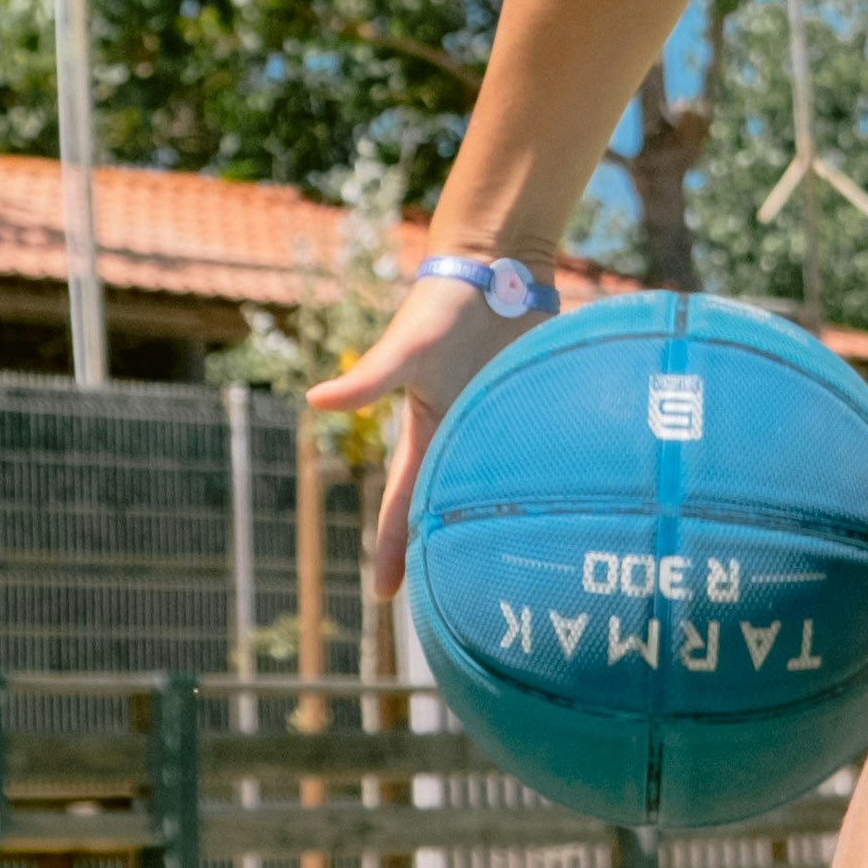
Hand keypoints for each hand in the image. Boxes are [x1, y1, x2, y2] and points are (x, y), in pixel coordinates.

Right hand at [305, 270, 532, 617]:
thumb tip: (315, 402)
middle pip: (443, 506)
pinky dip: (532, 489)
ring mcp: (494, 422)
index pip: (402, 503)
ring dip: (483, 527)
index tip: (385, 595)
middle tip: (438, 602)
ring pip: (488, 488)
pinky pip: (528, 460)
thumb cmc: (445, 304)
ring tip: (489, 572)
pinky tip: (552, 515)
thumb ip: (369, 379)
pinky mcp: (527, 407)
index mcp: (425, 430)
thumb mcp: (407, 347)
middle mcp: (458, 434)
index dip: (392, 548)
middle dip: (434, 552)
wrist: (497, 265)